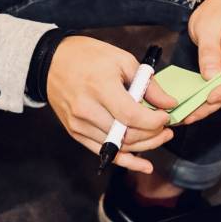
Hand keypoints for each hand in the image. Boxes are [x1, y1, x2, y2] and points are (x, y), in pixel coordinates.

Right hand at [46, 35, 173, 171]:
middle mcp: (86, 109)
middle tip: (167, 129)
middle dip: (153, 135)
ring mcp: (79, 124)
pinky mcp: (76, 132)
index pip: (132, 116)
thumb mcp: (123, 60)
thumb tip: (168, 104)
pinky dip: (126, 161)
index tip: (166, 116)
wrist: (52, 62)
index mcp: (100, 87)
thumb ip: (148, 85)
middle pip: (127, 135)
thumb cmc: (88, 56)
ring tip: (160, 137)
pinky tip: (144, 165)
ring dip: (144, 146)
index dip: (154, 121)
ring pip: (119, 147)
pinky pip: (104, 153)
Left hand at [178, 0, 220, 124]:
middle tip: (189, 115)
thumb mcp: (208, 27)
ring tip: (184, 116)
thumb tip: (210, 76)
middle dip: (212, 104)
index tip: (209, 97)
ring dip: (205, 106)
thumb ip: (209, 51)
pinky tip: (188, 107)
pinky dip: (204, 98)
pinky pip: (218, 88)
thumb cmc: (216, 12)